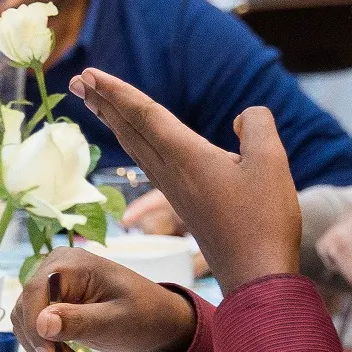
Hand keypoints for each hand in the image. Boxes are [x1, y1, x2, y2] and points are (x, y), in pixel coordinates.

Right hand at [16, 244, 194, 351]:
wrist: (156, 320)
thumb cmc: (143, 315)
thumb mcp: (114, 321)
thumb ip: (78, 321)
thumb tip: (42, 323)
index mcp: (70, 263)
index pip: (35, 292)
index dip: (35, 325)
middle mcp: (55, 269)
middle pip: (26, 307)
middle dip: (42, 342)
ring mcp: (52, 287)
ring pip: (26, 321)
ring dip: (43, 349)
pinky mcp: (53, 304)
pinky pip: (35, 327)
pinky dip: (46, 347)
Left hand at [70, 69, 302, 289]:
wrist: (255, 276)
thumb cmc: (264, 221)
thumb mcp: (271, 162)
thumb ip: (256, 126)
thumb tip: (241, 118)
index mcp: (187, 156)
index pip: (144, 114)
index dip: (116, 91)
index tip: (90, 74)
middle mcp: (172, 172)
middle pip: (130, 129)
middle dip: (104, 102)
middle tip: (79, 80)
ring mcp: (175, 190)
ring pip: (136, 147)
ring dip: (114, 121)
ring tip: (94, 103)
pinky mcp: (184, 204)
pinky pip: (150, 163)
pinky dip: (135, 143)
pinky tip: (135, 142)